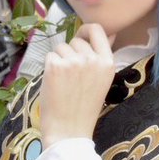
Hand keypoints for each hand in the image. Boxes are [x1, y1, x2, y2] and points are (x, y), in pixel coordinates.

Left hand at [39, 23, 115, 149]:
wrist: (69, 130)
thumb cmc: (84, 107)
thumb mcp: (102, 80)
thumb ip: (102, 56)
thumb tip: (109, 33)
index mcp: (107, 62)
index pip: (97, 29)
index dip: (85, 30)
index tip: (80, 38)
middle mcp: (92, 59)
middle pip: (75, 40)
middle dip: (70, 53)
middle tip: (71, 76)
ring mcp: (73, 62)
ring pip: (61, 48)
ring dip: (59, 60)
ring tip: (64, 82)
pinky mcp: (55, 66)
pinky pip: (50, 56)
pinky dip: (49, 68)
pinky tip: (55, 84)